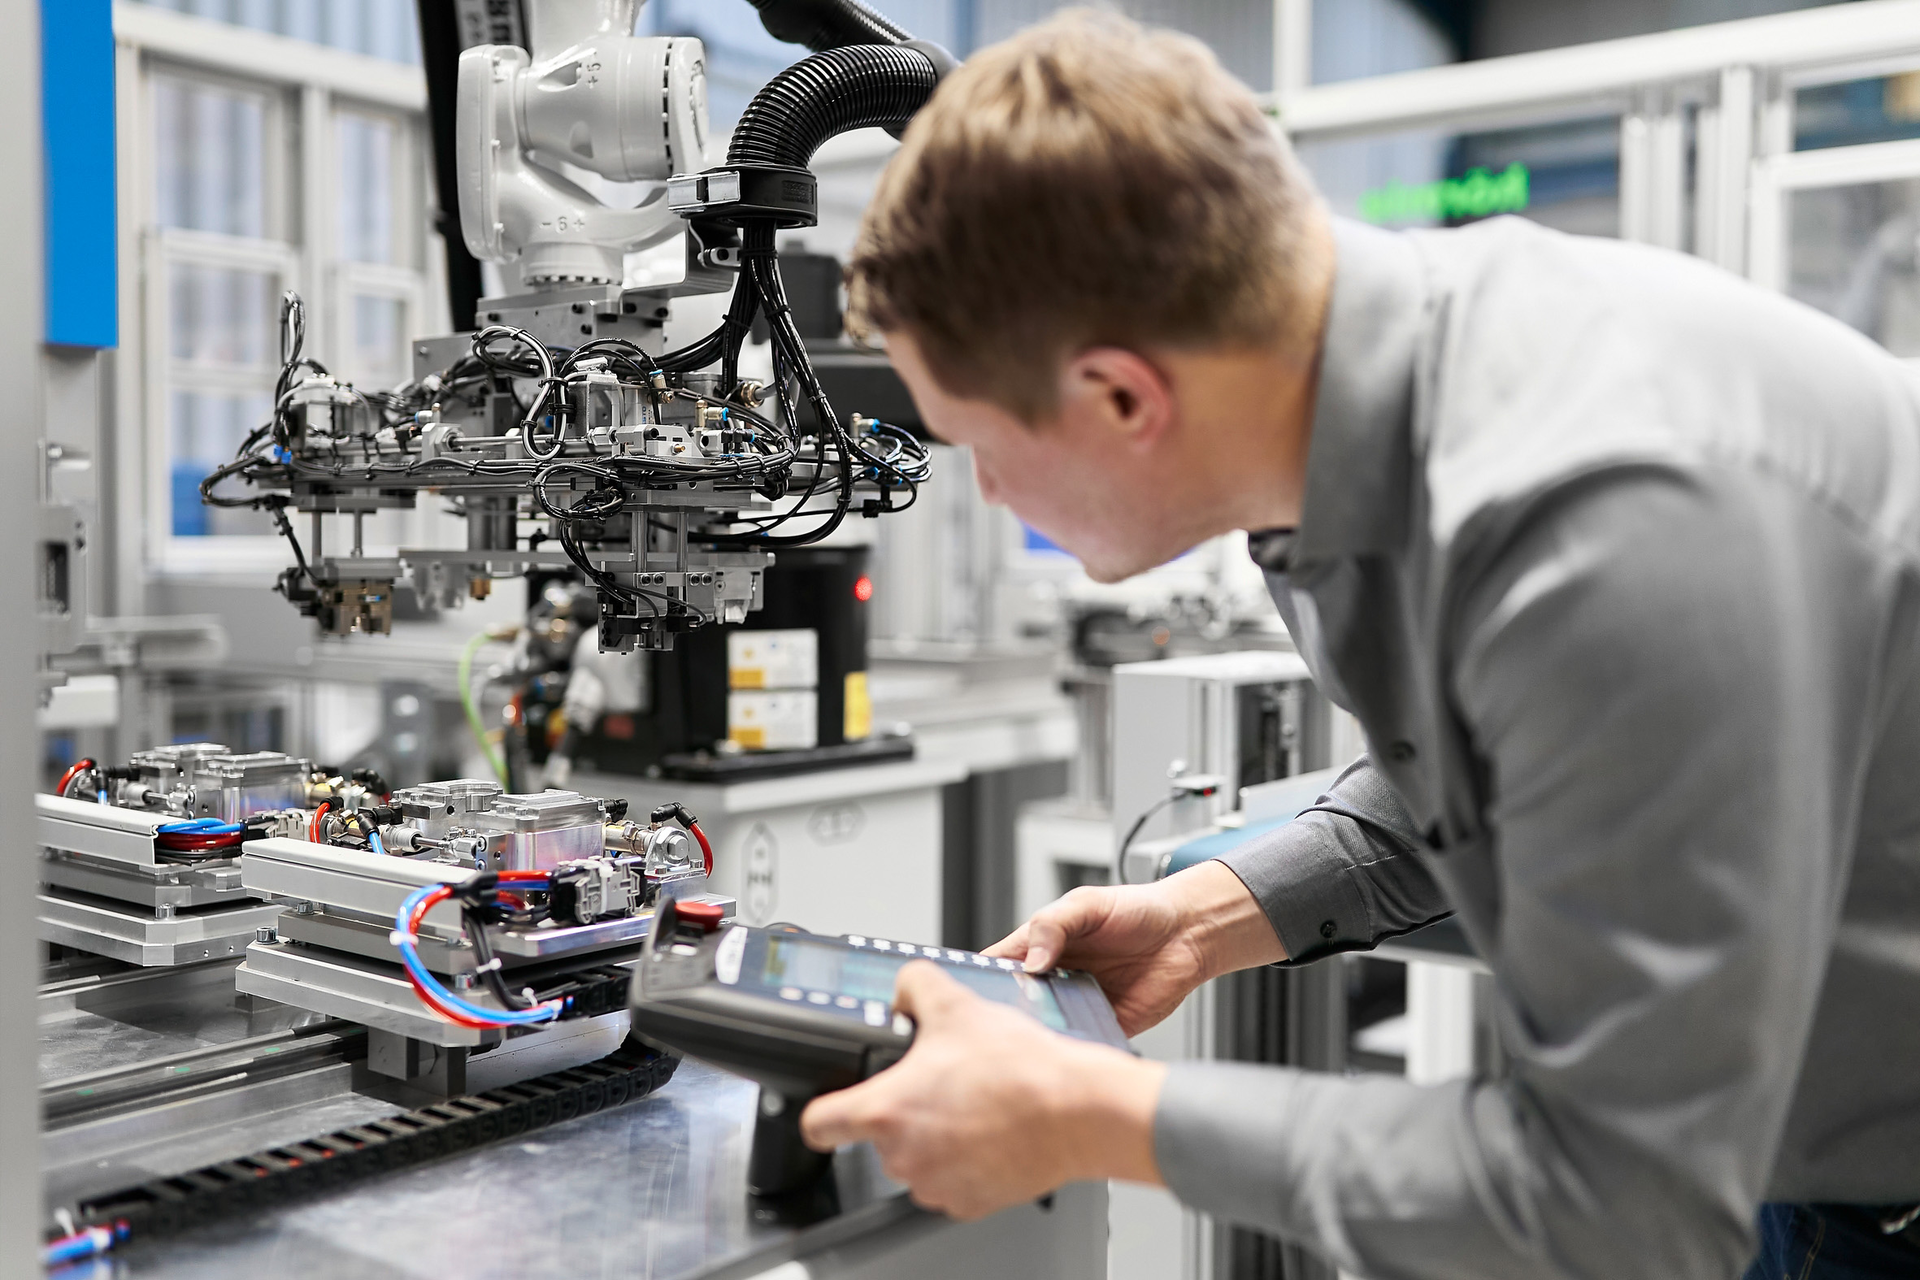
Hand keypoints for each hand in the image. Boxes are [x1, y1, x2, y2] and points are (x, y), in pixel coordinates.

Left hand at [800, 961, 1165, 1219]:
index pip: (818, 1124)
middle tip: (941, 1083)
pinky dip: (966, 1160)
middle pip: (879, 1135)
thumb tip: (904, 986)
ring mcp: (935, 1184)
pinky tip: (992, 1130)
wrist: (1075, 1111)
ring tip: (974, 1103)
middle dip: (904, 1110)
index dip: (821, 1111)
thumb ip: (915, 986)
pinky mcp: (968, 1202)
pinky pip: (953, 1181)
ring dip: (936, 1135)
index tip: (829, 1107)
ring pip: (918, 1158)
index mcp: (886, 1110)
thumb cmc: (1020, 1068)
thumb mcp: (956, 1003)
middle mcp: (903, 1155)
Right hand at [985, 859, 1284, 1036]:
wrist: (1188, 932)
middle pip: (1013, 1004)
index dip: (977, 979)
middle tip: (1000, 1021)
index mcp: (1039, 946)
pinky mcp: (1103, 1026)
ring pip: (1043, 1029)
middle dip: (1003, 1015)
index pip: (996, 966)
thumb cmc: (1137, 910)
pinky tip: (1069, 1044)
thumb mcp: (1087, 903)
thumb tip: (1032, 961)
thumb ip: (1053, 924)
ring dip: (1037, 1034)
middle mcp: (1053, 979)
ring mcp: (1076, 1004)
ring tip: (1033, 1034)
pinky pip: (1081, 1042)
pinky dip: (1073, 1047)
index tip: (969, 991)